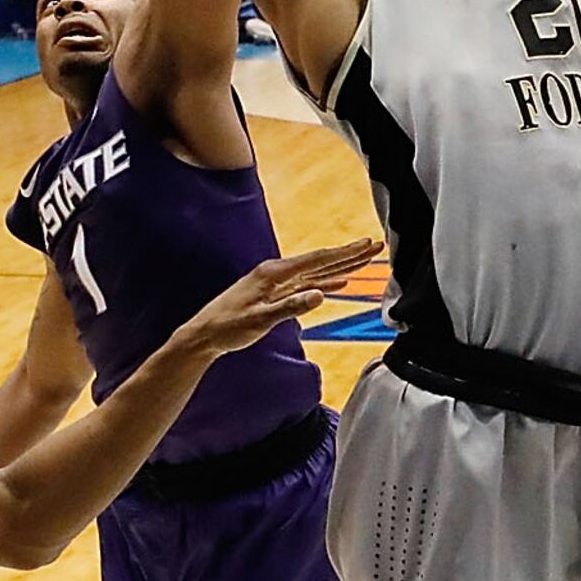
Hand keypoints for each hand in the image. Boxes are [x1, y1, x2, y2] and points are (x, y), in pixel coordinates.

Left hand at [168, 237, 377, 360]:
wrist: (205, 334)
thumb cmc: (228, 327)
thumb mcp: (260, 320)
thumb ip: (291, 307)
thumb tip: (320, 295)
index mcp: (275, 273)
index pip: (317, 260)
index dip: (345, 254)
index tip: (367, 246)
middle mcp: (277, 273)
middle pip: (321, 261)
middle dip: (350, 254)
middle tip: (376, 246)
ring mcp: (277, 283)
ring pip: (317, 271)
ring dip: (341, 265)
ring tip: (364, 259)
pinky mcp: (276, 294)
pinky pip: (307, 284)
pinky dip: (325, 281)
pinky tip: (337, 282)